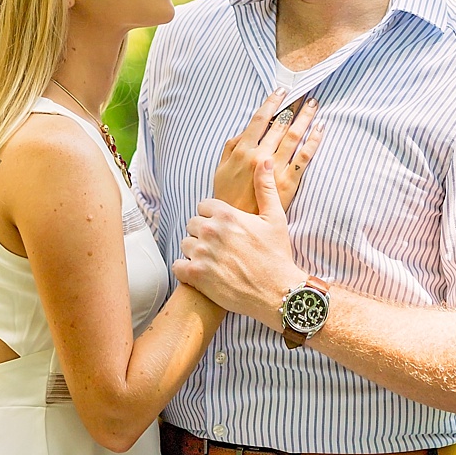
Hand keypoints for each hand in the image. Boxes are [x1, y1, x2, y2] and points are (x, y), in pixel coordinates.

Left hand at [173, 155, 306, 328]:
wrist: (278, 293)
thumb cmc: (277, 255)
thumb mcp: (275, 218)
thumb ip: (265, 187)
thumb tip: (264, 161)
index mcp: (226, 214)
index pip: (203, 206)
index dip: (213, 218)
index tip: (225, 230)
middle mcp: (211, 231)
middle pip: (192, 224)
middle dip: (203, 234)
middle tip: (221, 248)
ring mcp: (202, 253)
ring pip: (185, 244)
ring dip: (195, 252)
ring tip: (215, 261)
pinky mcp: (196, 275)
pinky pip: (178, 265)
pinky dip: (186, 270)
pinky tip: (202, 274)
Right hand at [212, 90, 322, 212]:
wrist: (240, 224)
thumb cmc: (228, 198)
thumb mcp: (221, 170)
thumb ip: (231, 148)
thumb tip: (244, 132)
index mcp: (243, 150)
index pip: (260, 119)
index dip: (272, 103)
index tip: (282, 91)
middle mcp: (260, 155)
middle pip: (280, 125)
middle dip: (293, 108)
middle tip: (304, 94)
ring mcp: (276, 168)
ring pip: (294, 136)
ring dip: (305, 118)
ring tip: (314, 105)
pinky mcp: (289, 181)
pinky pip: (305, 156)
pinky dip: (314, 140)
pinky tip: (320, 129)